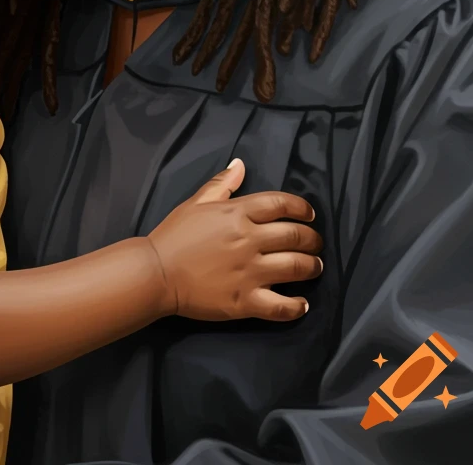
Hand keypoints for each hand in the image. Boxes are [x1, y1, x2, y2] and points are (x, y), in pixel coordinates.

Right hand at [147, 158, 321, 322]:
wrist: (156, 273)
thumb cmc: (175, 234)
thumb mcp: (196, 202)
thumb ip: (222, 184)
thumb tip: (240, 165)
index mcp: (237, 213)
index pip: (280, 204)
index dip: (301, 208)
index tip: (310, 215)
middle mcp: (249, 240)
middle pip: (294, 235)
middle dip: (312, 239)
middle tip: (316, 243)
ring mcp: (249, 272)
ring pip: (295, 268)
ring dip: (312, 266)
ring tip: (315, 267)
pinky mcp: (245, 302)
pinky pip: (281, 306)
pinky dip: (297, 307)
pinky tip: (302, 304)